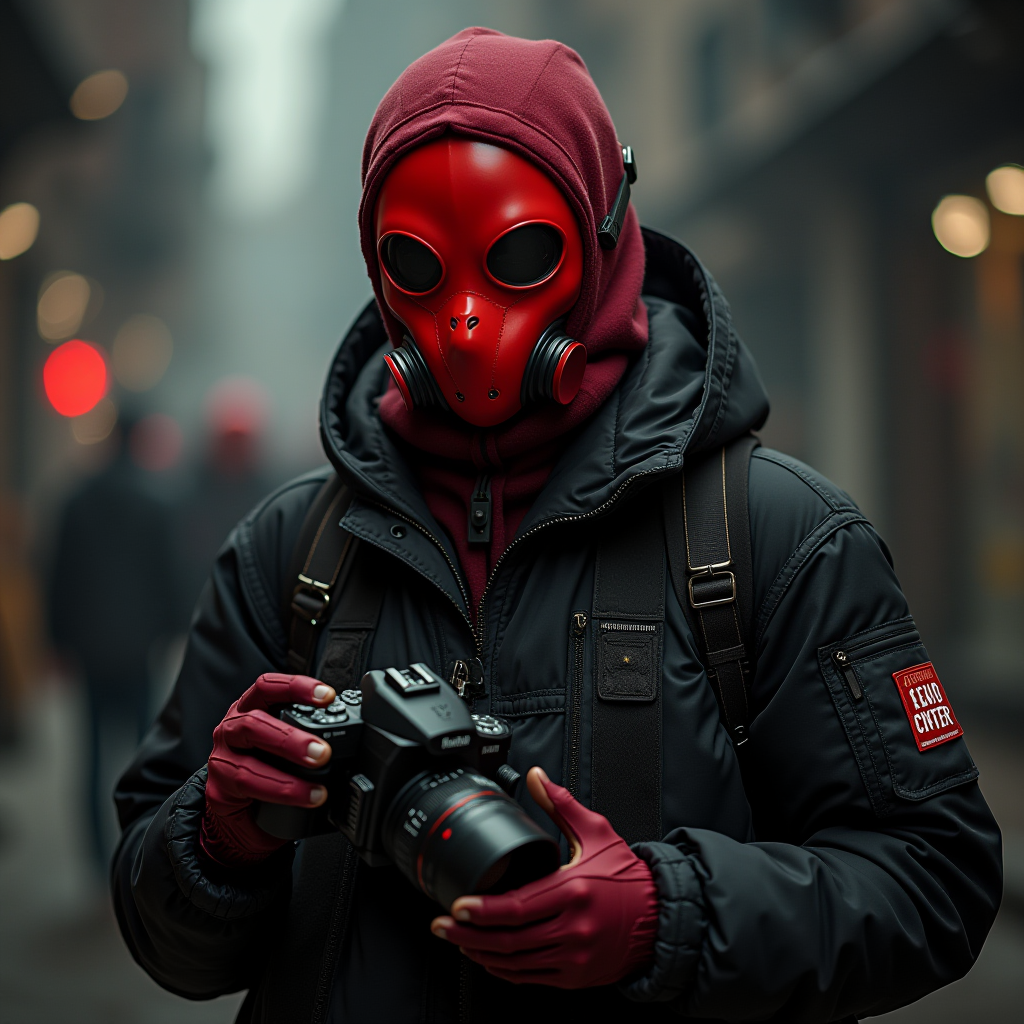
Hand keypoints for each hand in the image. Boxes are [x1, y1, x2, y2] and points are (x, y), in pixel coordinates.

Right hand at [201, 673, 335, 867]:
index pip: (268, 687)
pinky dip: (280, 793)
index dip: (296, 688)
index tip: (327, 696)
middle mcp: (232, 729)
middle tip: (324, 752)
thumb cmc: (268, 766)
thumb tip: (355, 734)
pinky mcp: (219, 789)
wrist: (238, 812)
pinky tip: (304, 798)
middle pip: (255, 723)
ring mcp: (222, 759)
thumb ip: (310, 733)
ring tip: (316, 787)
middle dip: (292, 738)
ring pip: (247, 761)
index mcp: (250, 709)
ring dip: (284, 778)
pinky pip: (247, 789)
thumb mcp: (288, 744)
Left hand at [430, 767, 657, 987]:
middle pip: (509, 940)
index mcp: (574, 891)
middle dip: (469, 934)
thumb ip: (560, 805)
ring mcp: (575, 957)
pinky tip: (488, 957)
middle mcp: (574, 929)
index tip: (458, 906)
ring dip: (482, 953)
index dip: (483, 910)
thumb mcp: (596, 832)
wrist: (660, 918)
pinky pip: (531, 978)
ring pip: (516, 963)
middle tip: (442, 925)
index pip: (518, 907)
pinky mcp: (576, 977)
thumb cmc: (627, 876)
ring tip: (458, 939)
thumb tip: (536, 777)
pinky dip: (505, 970)